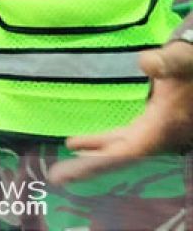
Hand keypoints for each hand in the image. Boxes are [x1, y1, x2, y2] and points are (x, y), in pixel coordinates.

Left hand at [49, 41, 192, 183]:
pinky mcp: (149, 127)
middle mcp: (158, 137)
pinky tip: (76, 145)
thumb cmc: (191, 65)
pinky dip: (100, 145)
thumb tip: (146, 62)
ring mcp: (153, 134)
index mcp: (163, 127)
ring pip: (119, 151)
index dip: (101, 162)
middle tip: (57, 177)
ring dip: (91, 158)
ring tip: (62, 169)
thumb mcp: (181, 60)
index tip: (75, 170)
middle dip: (90, 168)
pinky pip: (121, 141)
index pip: (128, 152)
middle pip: (120, 158)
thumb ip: (166, 62)